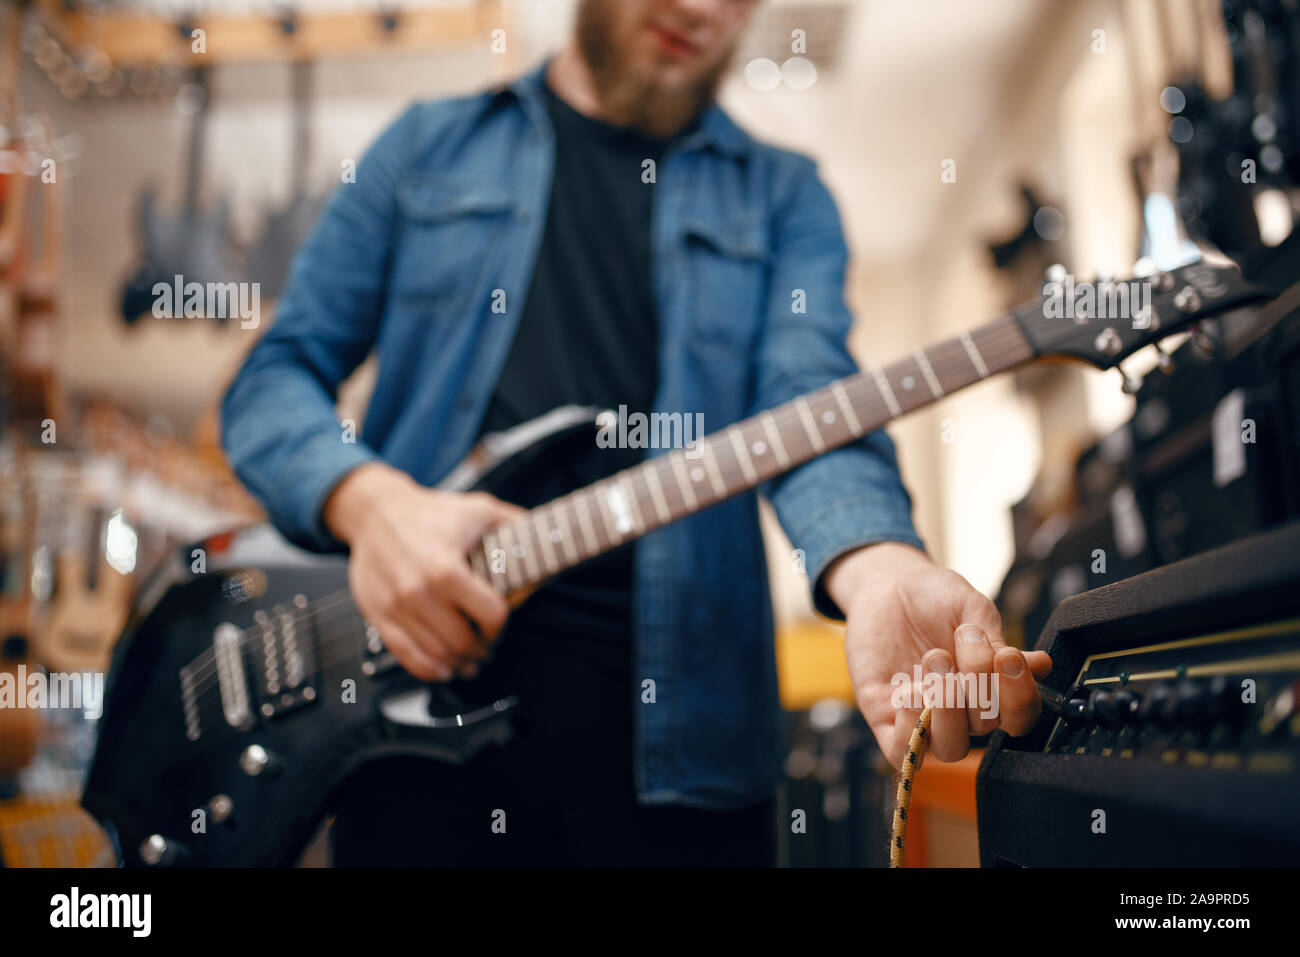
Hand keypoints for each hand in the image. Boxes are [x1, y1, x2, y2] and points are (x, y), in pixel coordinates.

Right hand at [323, 462, 525, 681]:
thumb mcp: (478, 510)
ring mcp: (397, 607)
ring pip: (437, 656)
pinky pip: (406, 656)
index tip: (500, 623)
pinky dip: (428, 669)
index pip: (490, 616)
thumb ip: (515, 524)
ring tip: (469, 659)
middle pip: (463, 643)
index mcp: (446, 569)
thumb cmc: (429, 513)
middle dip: (482, 648)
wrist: (375, 512)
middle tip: (487, 646)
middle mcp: (419, 593)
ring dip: (459, 663)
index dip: (501, 625)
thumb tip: (545, 537)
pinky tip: (443, 668)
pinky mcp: (378, 616)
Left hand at [825, 542, 1052, 766]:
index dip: (1020, 698)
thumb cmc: (933, 597)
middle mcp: (962, 709)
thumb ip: (997, 640)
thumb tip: (1039, 666)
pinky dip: (909, 732)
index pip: (1018, 718)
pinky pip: (903, 750)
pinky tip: (907, 693)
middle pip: (984, 729)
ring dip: (947, 710)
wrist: (886, 583)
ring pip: (950, 749)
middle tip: (959, 644)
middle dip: (977, 685)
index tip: (1009, 659)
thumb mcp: (970, 609)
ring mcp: (924, 716)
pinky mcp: (886, 717)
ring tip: (935, 662)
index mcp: (990, 688)